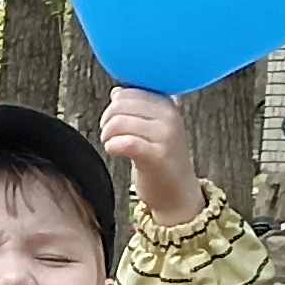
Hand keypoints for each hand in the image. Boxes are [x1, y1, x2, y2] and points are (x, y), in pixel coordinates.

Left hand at [101, 87, 202, 225]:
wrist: (177, 192)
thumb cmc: (161, 160)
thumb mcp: (152, 127)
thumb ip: (137, 107)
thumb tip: (118, 91)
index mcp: (167, 106)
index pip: (130, 92)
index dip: (114, 105)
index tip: (114, 120)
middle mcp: (169, 117)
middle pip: (121, 105)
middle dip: (107, 120)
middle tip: (109, 135)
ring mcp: (166, 136)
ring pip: (119, 122)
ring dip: (107, 135)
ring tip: (111, 144)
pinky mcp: (157, 156)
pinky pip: (126, 142)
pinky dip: (113, 146)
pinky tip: (114, 151)